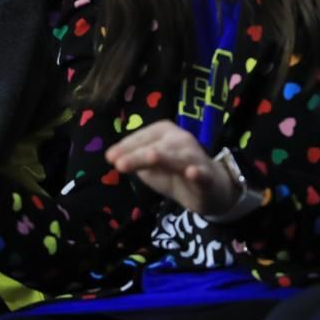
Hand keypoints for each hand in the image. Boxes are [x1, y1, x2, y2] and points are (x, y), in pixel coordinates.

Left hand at [105, 120, 238, 215]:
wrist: (209, 188)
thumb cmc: (173, 171)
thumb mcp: (149, 165)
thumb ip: (133, 159)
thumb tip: (112, 157)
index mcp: (163, 131)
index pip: (141, 138)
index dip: (125, 148)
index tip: (109, 158)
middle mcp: (180, 139)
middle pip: (155, 147)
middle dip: (137, 155)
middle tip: (119, 165)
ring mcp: (195, 156)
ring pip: (177, 158)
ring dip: (165, 158)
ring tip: (151, 157)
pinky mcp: (207, 176)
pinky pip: (203, 174)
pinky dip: (198, 173)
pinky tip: (192, 173)